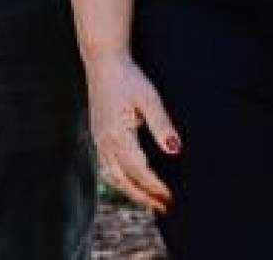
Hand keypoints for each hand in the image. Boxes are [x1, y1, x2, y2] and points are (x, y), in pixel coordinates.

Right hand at [85, 51, 180, 213]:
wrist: (103, 63)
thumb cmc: (128, 78)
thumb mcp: (149, 98)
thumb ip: (162, 125)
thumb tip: (175, 150)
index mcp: (117, 135)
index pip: (139, 170)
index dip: (155, 186)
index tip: (171, 198)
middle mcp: (104, 143)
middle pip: (123, 180)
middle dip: (144, 197)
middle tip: (164, 208)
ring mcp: (98, 141)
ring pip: (113, 177)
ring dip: (132, 192)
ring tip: (150, 202)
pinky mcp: (98, 137)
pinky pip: (107, 168)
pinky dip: (121, 181)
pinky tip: (132, 182)